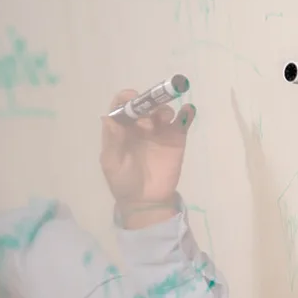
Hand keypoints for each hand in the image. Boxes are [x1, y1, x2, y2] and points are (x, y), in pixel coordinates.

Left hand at [101, 90, 194, 226]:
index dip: (126, 98)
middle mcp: (140, 126)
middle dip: (147, 103)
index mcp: (121, 129)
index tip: (132, 97)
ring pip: (163, 111)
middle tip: (149, 115)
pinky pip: (182, 122)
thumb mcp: (112, 162)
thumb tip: (109, 118)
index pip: (122, 106)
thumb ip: (113, 141)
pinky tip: (188, 111)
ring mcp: (159, 132)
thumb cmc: (123, 181)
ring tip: (163, 121)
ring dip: (164, 109)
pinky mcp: (176, 139)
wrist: (145, 200)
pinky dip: (186, 113)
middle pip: (145, 105)